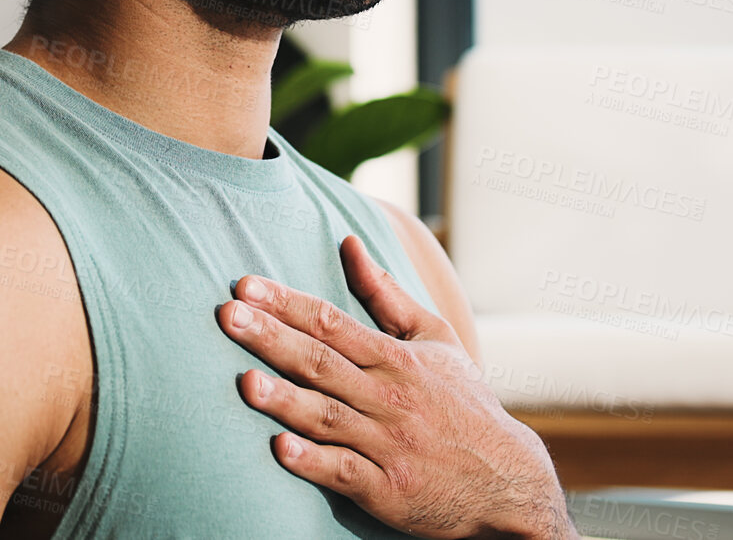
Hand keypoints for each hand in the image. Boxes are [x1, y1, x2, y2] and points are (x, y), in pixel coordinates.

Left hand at [216, 235, 578, 539]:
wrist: (507, 480)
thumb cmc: (463, 402)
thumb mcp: (435, 339)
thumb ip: (386, 294)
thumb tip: (349, 243)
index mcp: (396, 359)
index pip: (332, 322)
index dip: (286, 302)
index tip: (245, 284)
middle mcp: (388, 397)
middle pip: (321, 362)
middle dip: (271, 337)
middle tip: (226, 316)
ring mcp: (387, 444)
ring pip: (327, 417)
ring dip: (285, 399)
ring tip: (245, 382)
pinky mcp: (387, 489)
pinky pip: (345, 472)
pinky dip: (313, 461)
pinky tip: (281, 449)